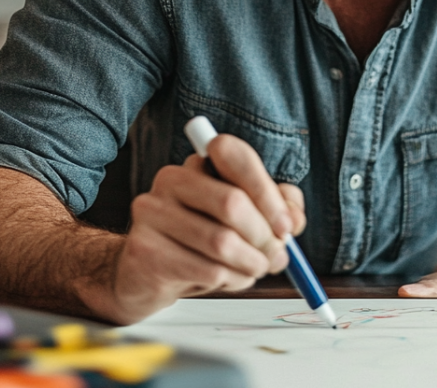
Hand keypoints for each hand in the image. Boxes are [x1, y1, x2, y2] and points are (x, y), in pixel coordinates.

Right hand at [107, 134, 306, 321]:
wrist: (143, 274)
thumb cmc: (198, 241)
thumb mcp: (241, 219)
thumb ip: (274, 209)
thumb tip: (292, 218)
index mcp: (196, 164)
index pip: (235, 156)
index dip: (268, 192)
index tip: (286, 225)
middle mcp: (170, 181)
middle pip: (232, 203)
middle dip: (265, 236)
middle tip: (277, 256)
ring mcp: (152, 214)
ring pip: (222, 242)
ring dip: (252, 263)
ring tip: (255, 269)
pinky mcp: (145, 250)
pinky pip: (207, 269)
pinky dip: (231, 280)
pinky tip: (229, 279)